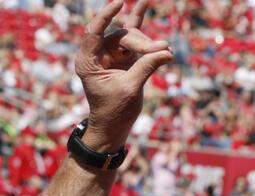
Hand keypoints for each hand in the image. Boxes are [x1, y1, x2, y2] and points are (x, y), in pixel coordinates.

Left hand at [74, 0, 173, 151]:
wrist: (114, 125)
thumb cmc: (115, 110)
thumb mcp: (130, 89)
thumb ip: (146, 68)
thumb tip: (166, 52)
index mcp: (88, 62)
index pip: (93, 33)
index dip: (105, 16)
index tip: (119, 4)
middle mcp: (97, 55)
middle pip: (120, 36)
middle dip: (142, 43)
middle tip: (162, 49)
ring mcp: (111, 53)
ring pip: (131, 37)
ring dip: (147, 43)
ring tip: (164, 49)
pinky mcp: (124, 55)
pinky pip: (133, 34)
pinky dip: (139, 19)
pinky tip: (144, 2)